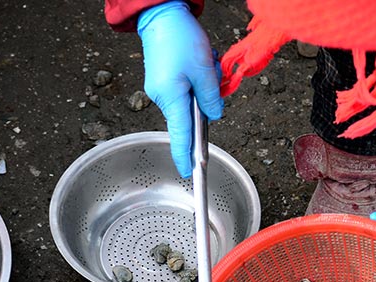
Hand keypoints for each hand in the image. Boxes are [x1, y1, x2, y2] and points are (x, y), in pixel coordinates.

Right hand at [138, 1, 222, 176]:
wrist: (162, 15)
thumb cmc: (180, 38)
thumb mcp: (204, 69)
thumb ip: (211, 97)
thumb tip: (214, 115)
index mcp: (171, 97)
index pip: (181, 135)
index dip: (186, 155)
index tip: (188, 172)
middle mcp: (163, 97)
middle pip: (191, 115)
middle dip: (207, 100)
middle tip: (211, 73)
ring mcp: (162, 89)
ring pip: (192, 100)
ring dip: (204, 85)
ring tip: (204, 62)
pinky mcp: (164, 81)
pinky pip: (187, 89)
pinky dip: (198, 78)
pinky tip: (199, 61)